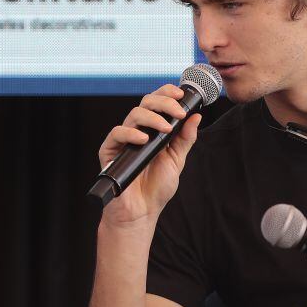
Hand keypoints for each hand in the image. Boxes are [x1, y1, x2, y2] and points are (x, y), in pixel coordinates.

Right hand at [97, 84, 200, 227]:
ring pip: (133, 115)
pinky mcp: (110, 151)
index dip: (166, 94)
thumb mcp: (177, 160)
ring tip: (166, 129)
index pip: (157, 103)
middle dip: (163, 103)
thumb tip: (196, 116)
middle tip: (178, 113)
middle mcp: (137, 132)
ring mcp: (123, 140)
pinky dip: (131, 133)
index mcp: (152, 131)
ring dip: (152, 118)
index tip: (181, 95)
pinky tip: (143, 139)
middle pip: (145, 103)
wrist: (141, 212)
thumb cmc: (156, 188)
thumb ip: (185, 138)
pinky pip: (117, 133)